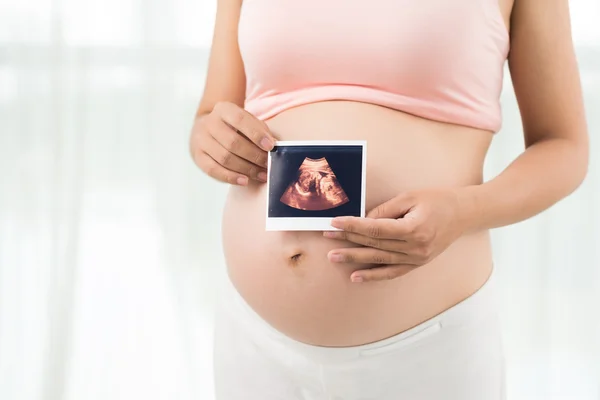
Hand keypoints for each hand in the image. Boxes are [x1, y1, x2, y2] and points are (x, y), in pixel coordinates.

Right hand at [190, 101, 275, 184]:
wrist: (206, 128)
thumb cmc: (233, 126)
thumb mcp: (246, 121)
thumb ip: (260, 130)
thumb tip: (274, 146)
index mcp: (223, 109)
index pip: (240, 119)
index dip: (256, 134)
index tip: (271, 146)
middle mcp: (209, 123)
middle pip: (233, 142)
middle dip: (254, 156)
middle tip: (268, 164)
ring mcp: (201, 140)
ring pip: (224, 158)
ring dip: (246, 169)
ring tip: (262, 175)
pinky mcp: (198, 156)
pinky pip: (213, 170)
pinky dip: (231, 177)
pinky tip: (245, 180)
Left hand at [323, 188, 472, 282]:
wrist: (464, 214)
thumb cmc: (437, 200)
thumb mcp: (410, 197)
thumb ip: (385, 210)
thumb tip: (362, 220)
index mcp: (414, 228)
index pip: (376, 229)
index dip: (353, 226)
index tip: (334, 223)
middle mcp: (415, 247)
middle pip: (375, 245)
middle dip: (348, 241)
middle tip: (327, 238)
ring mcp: (417, 259)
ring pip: (380, 260)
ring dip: (355, 259)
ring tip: (334, 257)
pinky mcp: (417, 264)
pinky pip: (392, 272)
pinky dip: (374, 276)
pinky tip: (356, 277)